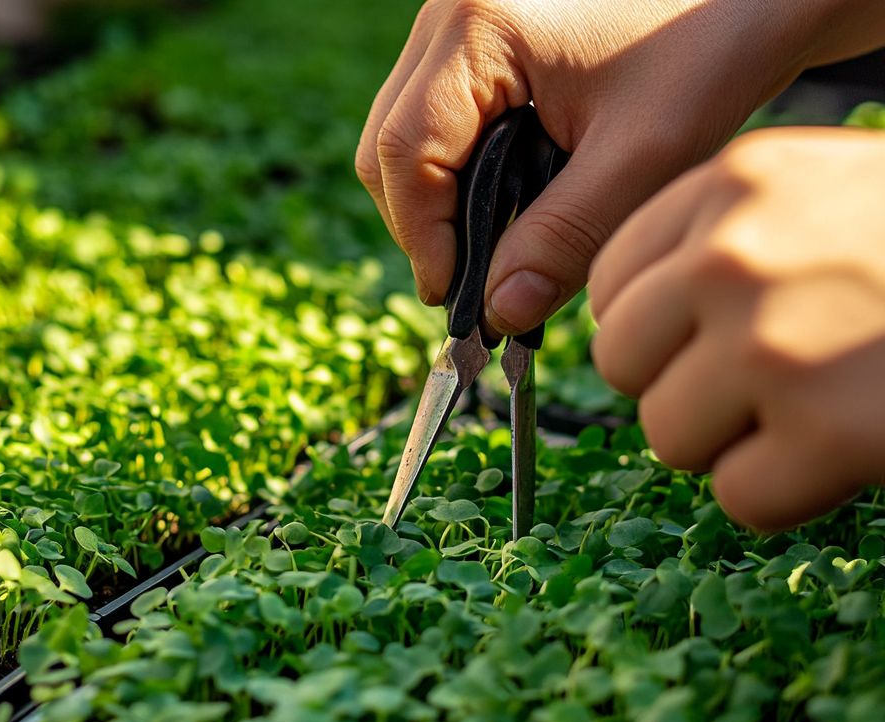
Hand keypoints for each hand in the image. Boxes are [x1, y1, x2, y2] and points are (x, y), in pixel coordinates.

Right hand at [355, 0, 884, 333]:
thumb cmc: (710, 53)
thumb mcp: (642, 158)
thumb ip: (564, 240)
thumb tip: (496, 314)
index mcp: (480, 27)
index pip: (405, 151)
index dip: (423, 238)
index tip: (458, 300)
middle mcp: (451, 12)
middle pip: (389, 143)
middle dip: (424, 224)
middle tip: (475, 283)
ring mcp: (459, 18)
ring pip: (405, 132)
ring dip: (438, 200)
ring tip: (497, 247)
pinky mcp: (479, 34)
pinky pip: (436, 117)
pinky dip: (458, 170)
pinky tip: (509, 200)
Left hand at [590, 128, 884, 531]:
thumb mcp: (818, 198)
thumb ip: (717, 242)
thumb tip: (624, 329)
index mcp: (736, 183)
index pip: (611, 282)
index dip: (655, 328)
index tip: (705, 339)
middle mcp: (738, 254)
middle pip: (622, 363)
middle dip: (683, 387)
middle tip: (763, 385)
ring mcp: (776, 345)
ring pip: (667, 436)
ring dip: (734, 442)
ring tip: (812, 408)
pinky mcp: (829, 434)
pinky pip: (739, 497)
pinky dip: (787, 494)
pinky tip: (843, 450)